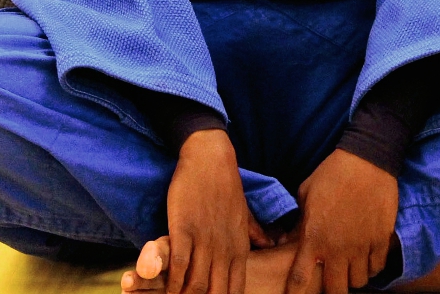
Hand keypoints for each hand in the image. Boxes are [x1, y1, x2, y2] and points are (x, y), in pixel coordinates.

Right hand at [165, 130, 251, 293]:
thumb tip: (271, 244)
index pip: (235, 289)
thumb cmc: (225, 185)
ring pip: (196, 285)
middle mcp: (224, 248)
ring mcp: (204, 240)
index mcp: (239, 247)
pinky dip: (173, 283)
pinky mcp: (184, 229)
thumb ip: (255, 232)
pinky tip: (168, 290)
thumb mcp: (244, 211)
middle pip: (216, 293)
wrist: (210, 158)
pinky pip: (179, 266)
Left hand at [284, 149, 398, 293]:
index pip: (300, 278)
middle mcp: (338, 248)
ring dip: (353, 277)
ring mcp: (362, 246)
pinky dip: (371, 267)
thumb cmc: (332, 173)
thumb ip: (298, 222)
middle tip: (332, 280)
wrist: (367, 160)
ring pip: (358, 281)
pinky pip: (377, 267)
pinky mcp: (381, 240)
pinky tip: (367, 257)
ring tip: (350, 266)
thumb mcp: (306, 194)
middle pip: (335, 290)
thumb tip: (287, 240)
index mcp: (314, 237)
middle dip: (332, 290)